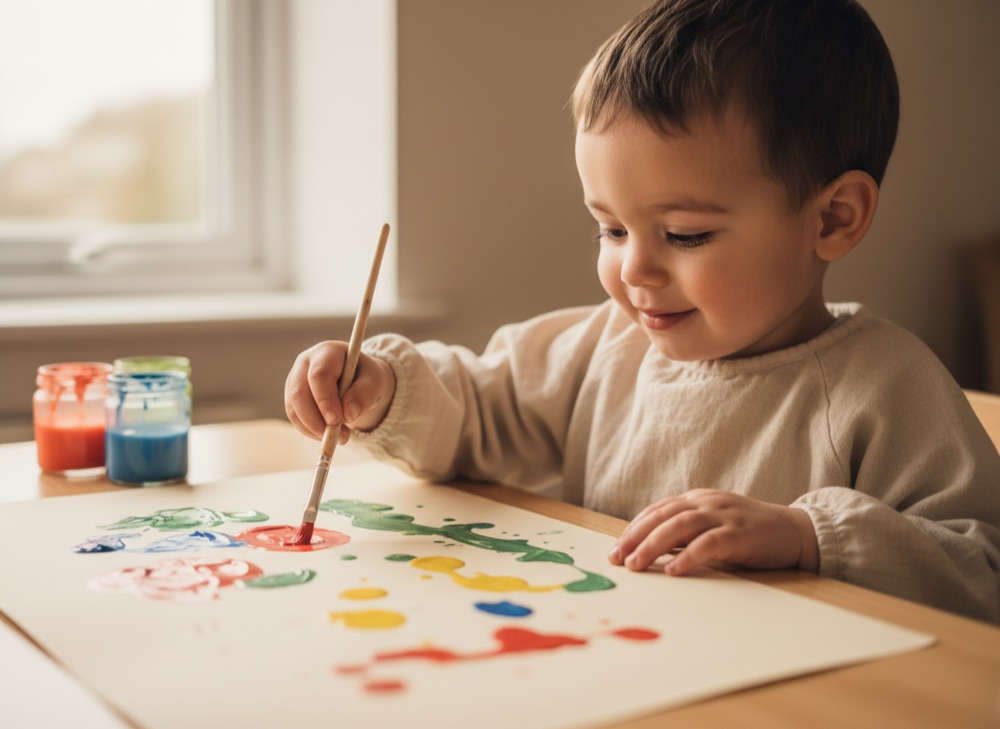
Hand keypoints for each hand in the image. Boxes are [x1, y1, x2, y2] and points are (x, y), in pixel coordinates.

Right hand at [284, 341, 395, 443]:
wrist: (359, 381)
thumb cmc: (366, 378)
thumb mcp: (374, 382)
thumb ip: (364, 394)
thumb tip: (348, 414)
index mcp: (327, 352)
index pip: (319, 375)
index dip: (325, 399)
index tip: (336, 420)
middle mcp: (305, 363)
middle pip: (299, 393)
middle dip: (315, 419)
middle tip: (337, 438)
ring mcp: (295, 379)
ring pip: (294, 408)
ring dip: (314, 429)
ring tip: (341, 437)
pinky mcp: (292, 397)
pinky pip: (295, 418)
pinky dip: (311, 431)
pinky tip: (329, 435)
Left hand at [608, 489, 818, 574]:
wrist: (795, 531)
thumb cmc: (749, 534)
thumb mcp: (712, 529)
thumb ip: (685, 536)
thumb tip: (650, 553)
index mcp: (697, 500)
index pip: (657, 511)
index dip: (633, 528)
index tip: (614, 549)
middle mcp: (706, 503)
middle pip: (662, 516)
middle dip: (635, 537)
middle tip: (616, 558)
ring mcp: (723, 515)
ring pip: (679, 526)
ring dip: (653, 546)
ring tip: (636, 565)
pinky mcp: (740, 533)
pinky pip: (709, 543)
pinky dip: (689, 556)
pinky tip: (674, 570)